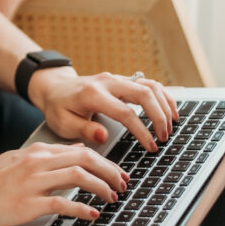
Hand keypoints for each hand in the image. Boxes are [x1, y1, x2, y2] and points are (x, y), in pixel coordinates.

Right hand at [0, 141, 127, 225]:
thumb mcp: (15, 162)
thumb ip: (44, 158)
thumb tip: (72, 154)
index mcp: (34, 152)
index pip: (79, 150)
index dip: (103, 161)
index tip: (116, 172)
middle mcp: (36, 162)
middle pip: (85, 159)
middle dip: (110, 171)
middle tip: (123, 184)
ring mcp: (32, 182)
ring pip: (79, 176)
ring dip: (102, 187)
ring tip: (112, 198)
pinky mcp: (27, 204)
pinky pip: (63, 203)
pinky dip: (82, 209)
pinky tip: (92, 215)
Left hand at [27, 67, 179, 149]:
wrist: (53, 88)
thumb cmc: (58, 108)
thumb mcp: (63, 123)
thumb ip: (83, 130)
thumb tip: (104, 136)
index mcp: (92, 95)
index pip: (125, 113)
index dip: (142, 131)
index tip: (151, 146)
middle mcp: (107, 83)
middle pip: (143, 93)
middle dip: (159, 116)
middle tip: (164, 137)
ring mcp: (116, 79)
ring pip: (149, 85)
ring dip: (164, 104)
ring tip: (171, 126)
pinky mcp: (122, 80)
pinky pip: (147, 83)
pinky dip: (162, 95)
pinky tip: (170, 110)